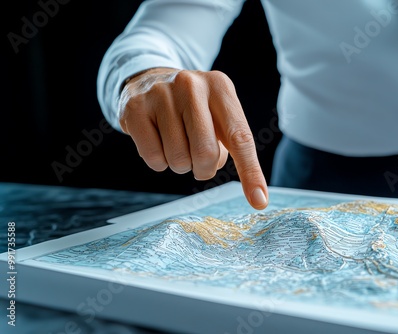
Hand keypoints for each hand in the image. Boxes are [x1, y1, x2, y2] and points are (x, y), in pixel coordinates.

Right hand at [118, 67, 268, 209]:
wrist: (148, 80)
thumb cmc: (193, 109)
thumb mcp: (218, 115)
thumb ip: (233, 145)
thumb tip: (255, 195)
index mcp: (220, 87)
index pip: (240, 137)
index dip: (250, 172)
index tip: (259, 201)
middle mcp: (191, 84)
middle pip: (206, 153)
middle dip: (204, 168)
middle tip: (197, 158)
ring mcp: (160, 93)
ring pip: (178, 158)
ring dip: (180, 164)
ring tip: (176, 143)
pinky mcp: (135, 108)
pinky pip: (153, 157)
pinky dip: (158, 162)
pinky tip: (157, 141)